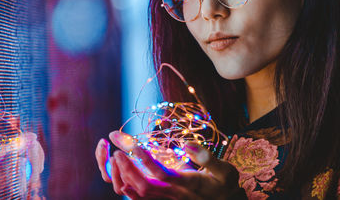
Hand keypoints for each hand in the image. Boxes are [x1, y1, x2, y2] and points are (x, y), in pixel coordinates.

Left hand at [96, 130, 240, 199]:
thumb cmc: (224, 185)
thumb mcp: (224, 171)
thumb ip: (207, 158)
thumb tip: (186, 144)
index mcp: (186, 184)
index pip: (160, 173)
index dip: (144, 160)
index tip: (131, 145)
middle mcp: (173, 195)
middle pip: (143, 186)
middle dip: (127, 169)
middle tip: (116, 151)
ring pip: (139, 195)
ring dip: (124, 178)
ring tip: (114, 159)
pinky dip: (128, 191)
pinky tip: (121, 179)